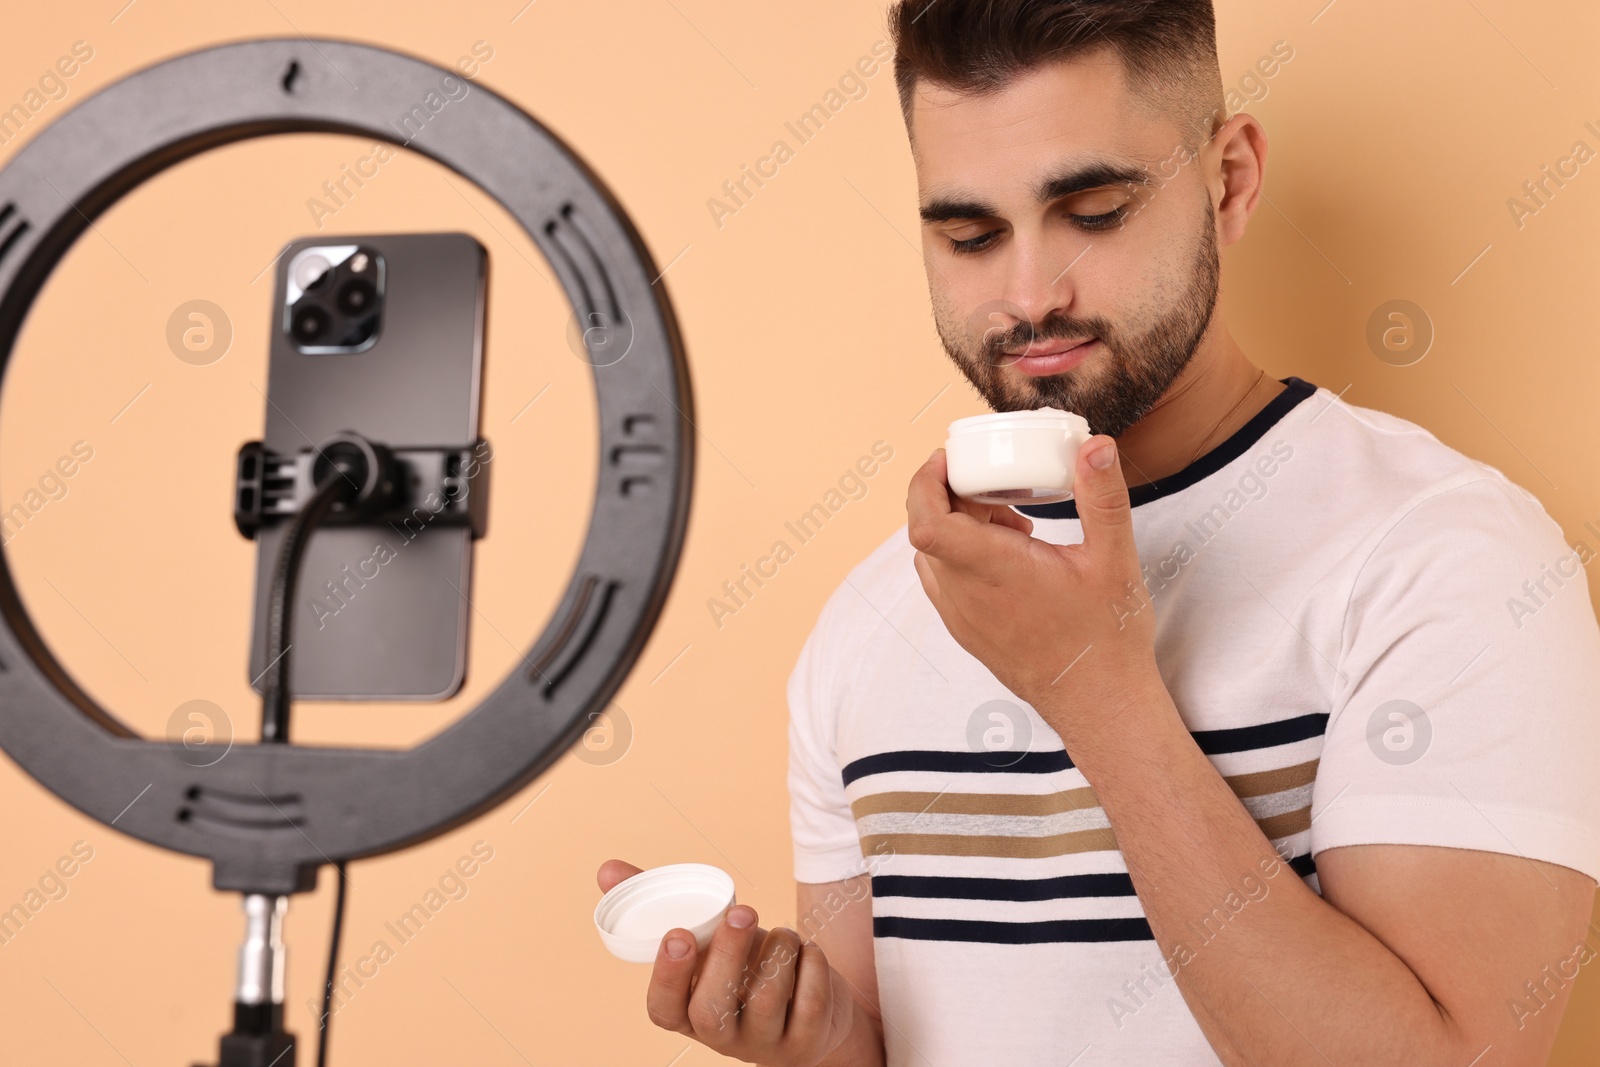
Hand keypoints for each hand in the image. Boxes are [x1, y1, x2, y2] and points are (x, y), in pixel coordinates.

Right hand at [597, 860, 856, 1066]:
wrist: (808, 1009)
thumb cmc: (743, 967)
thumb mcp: (707, 940)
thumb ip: (661, 905)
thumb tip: (607, 871)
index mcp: (686, 1010)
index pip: (663, 1008)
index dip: (667, 975)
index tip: (678, 933)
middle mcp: (720, 1035)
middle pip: (712, 1009)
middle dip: (727, 956)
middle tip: (741, 911)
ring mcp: (762, 1043)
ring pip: (766, 998)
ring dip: (778, 948)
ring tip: (782, 932)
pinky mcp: (803, 1042)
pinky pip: (809, 1000)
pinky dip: (811, 963)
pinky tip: (805, 952)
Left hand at [905, 435, 1159, 740]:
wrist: (1099, 704)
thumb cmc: (1106, 638)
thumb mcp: (1114, 559)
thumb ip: (1103, 498)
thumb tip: (1096, 445)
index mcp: (993, 570)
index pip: (925, 521)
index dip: (924, 483)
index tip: (947, 460)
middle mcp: (965, 595)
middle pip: (926, 530)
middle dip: (951, 496)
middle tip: (998, 487)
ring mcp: (960, 617)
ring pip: (931, 556)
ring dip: (956, 526)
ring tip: (1009, 523)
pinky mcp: (966, 632)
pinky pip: (942, 581)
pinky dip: (960, 555)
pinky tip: (1006, 555)